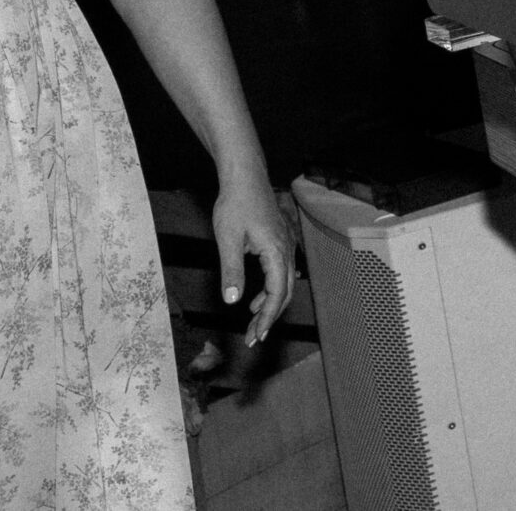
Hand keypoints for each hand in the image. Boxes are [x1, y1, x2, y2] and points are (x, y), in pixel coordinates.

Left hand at [214, 177, 295, 347]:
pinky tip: (255, 297)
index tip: (256, 336)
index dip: (267, 317)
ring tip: (252, 323)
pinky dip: (270, 290)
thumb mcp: (228, 240)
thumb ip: (232, 271)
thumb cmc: (235, 204)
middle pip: (284, 291)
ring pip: (284, 283)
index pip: (276, 292)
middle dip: (269, 317)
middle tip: (253, 338)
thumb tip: (232, 301)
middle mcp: (286, 249)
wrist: (245, 177)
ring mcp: (286, 245)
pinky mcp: (280, 241)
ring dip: (269, 305)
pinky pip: (280, 272)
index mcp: (276, 251)